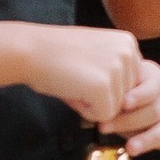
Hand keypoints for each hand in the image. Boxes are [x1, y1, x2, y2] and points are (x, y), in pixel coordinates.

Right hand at [23, 26, 144, 126]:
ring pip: (116, 108)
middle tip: (75, 78)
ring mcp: (117, 68)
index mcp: (128, 43)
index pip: (131, 83)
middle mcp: (128, 52)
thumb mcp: (97, 55)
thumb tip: (130, 105)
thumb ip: (116, 72)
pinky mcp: (103, 86)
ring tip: (73, 82)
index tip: (84, 71)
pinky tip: (71, 91)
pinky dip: (85, 111)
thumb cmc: (57, 56)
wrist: (28, 50)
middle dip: (100, 97)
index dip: (104, 86)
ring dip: (92, 104)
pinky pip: (104, 116)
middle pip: (127, 97)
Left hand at [99, 57, 159, 159]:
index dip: (140, 96)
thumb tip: (91, 98)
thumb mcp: (105, 80)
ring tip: (129, 149)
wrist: (108, 95)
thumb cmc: (106, 87)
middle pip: (157, 109)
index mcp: (153, 77)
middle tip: (104, 128)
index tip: (122, 103)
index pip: (155, 86)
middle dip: (130, 121)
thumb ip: (104, 85)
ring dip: (148, 139)